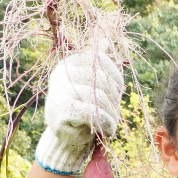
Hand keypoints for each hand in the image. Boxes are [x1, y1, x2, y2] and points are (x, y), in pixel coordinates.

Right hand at [35, 49, 123, 175]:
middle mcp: (61, 74)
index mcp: (69, 64)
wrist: (67, 137)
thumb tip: (105, 39)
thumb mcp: (92, 84)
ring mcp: (59, 91)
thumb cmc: (84, 108)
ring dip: (112, 114)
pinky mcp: (61, 110)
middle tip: (115, 112)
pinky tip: (107, 131)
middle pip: (101, 79)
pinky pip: (93, 113)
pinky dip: (106, 124)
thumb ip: (97, 64)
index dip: (115, 76)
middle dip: (115, 98)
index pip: (99, 59)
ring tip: (112, 124)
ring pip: (99, 97)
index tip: (118, 92)